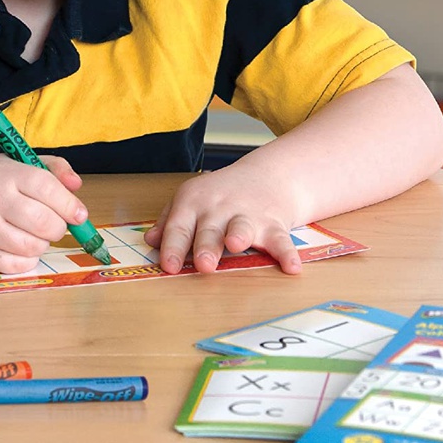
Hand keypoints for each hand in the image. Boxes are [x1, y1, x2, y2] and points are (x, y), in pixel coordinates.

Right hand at [0, 154, 86, 272]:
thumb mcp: (16, 163)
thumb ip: (52, 168)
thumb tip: (76, 187)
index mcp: (4, 174)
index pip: (45, 187)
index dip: (68, 204)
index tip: (79, 214)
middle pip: (42, 222)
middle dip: (59, 227)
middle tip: (56, 225)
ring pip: (31, 247)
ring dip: (43, 244)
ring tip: (36, 234)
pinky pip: (15, 266)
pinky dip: (28, 260)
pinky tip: (23, 249)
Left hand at [143, 167, 301, 275]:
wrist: (268, 176)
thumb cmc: (221, 195)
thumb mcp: (191, 201)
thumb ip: (170, 222)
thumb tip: (150, 241)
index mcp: (193, 202)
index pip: (179, 226)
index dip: (173, 246)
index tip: (168, 266)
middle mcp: (219, 208)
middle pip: (209, 230)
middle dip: (205, 246)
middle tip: (203, 264)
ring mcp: (247, 215)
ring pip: (241, 228)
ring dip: (238, 236)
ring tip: (235, 245)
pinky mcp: (274, 223)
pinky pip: (281, 241)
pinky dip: (287, 253)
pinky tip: (291, 267)